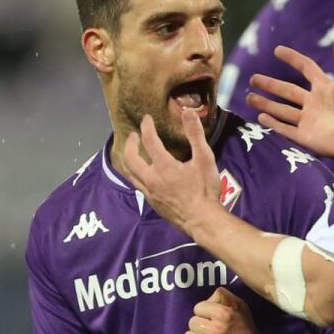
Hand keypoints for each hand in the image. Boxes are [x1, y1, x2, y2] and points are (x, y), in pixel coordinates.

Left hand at [124, 112, 221, 233]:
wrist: (202, 220)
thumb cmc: (205, 189)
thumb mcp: (205, 159)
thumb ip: (195, 135)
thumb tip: (188, 112)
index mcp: (163, 166)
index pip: (149, 141)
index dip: (147, 127)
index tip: (146, 118)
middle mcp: (151, 179)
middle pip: (130, 159)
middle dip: (130, 144)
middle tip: (134, 136)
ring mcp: (149, 193)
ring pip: (130, 174)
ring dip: (128, 160)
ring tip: (132, 153)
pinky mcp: (152, 203)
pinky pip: (137, 185)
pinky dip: (135, 174)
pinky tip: (143, 174)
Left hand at [184, 287, 274, 333]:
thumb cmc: (247, 333)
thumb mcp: (242, 308)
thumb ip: (224, 297)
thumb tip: (209, 298)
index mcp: (224, 314)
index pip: (198, 307)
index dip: (206, 312)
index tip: (213, 318)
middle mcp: (215, 330)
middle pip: (192, 322)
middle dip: (201, 325)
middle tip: (211, 331)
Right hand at [247, 32, 333, 159]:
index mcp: (324, 88)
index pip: (306, 69)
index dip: (293, 59)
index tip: (277, 50)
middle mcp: (314, 103)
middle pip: (287, 91)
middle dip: (270, 85)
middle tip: (252, 79)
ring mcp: (308, 121)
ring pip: (282, 111)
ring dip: (266, 104)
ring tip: (250, 98)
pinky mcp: (305, 137)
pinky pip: (286, 130)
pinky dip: (273, 124)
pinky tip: (261, 117)